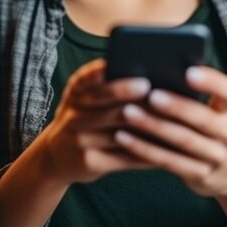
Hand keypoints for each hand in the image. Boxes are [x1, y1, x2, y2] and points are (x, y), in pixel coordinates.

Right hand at [36, 58, 154, 185]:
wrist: (58, 156)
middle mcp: (73, 111)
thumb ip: (107, 85)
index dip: (100, 72)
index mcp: (76, 90)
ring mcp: (79, 138)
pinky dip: (145, 154)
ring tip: (169, 118)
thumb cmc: (84, 117)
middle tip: (148, 86)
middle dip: (126, 92)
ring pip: (117, 130)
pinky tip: (165, 149)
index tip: (116, 65)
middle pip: (103, 100)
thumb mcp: (85, 97)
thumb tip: (150, 74)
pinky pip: (122, 157)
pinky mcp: (89, 161)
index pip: (87, 76)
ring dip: (144, 125)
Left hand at [113, 66, 226, 200]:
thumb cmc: (211, 127)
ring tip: (128, 112)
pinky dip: (144, 149)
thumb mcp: (213, 110)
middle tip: (151, 94)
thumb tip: (154, 70)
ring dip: (154, 126)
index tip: (189, 72)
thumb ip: (193, 94)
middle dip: (176, 106)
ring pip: (183, 140)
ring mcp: (214, 157)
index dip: (211, 82)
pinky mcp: (198, 175)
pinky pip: (168, 161)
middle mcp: (226, 133)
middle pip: (204, 118)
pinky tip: (123, 137)